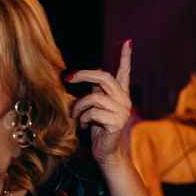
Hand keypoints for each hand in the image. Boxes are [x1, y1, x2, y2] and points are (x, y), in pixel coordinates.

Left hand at [70, 40, 134, 168]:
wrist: (107, 153)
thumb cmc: (98, 130)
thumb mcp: (95, 108)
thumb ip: (94, 93)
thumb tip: (81, 76)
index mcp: (120, 95)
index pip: (125, 72)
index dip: (126, 57)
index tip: (128, 42)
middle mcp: (124, 101)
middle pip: (104, 77)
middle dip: (83, 75)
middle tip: (68, 78)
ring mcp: (122, 111)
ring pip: (94, 97)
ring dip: (78, 106)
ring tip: (76, 116)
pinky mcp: (117, 122)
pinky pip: (93, 112)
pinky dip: (82, 119)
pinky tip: (84, 126)